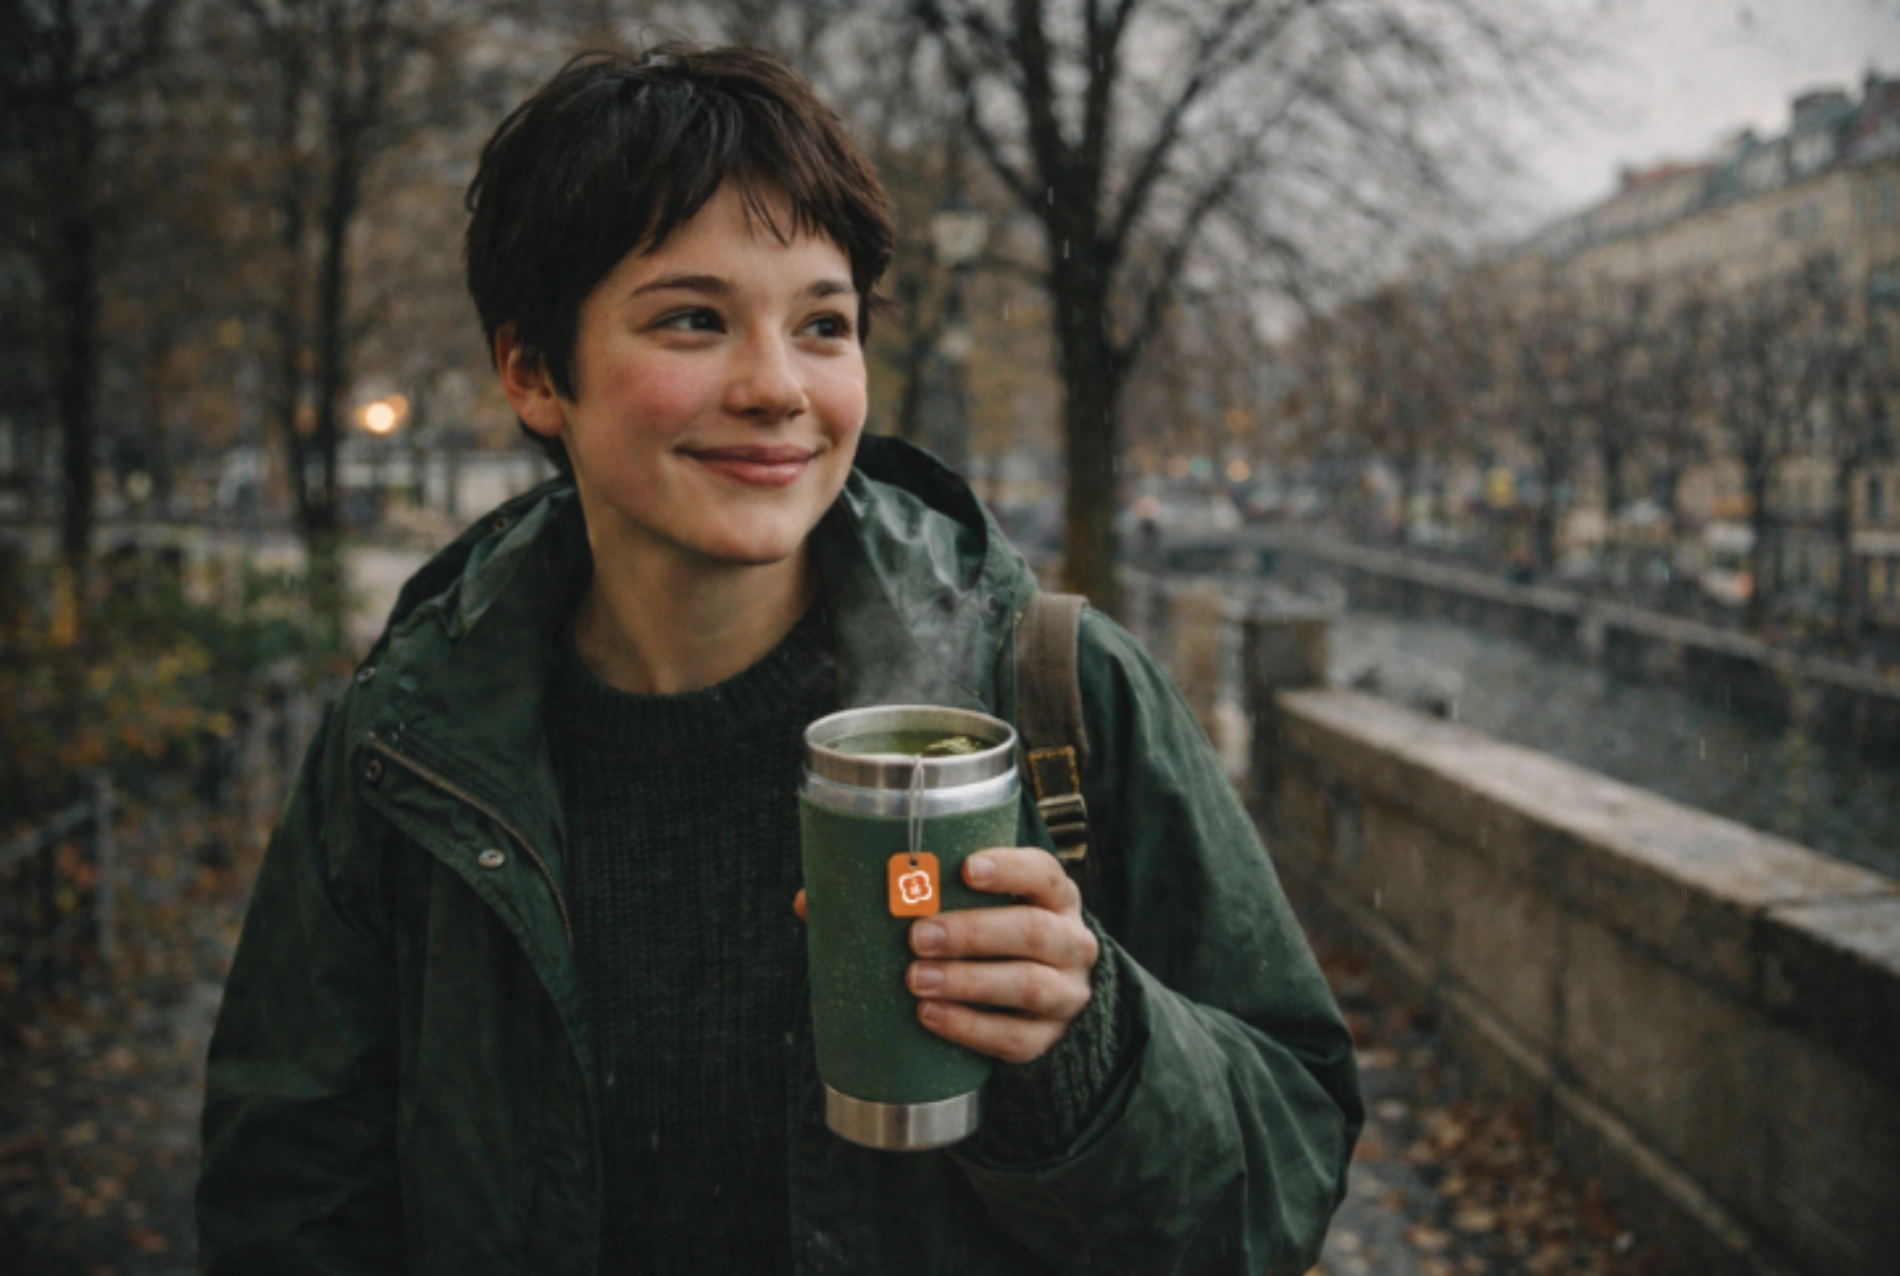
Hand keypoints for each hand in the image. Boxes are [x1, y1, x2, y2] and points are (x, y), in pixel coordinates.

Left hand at [908, 848, 1098, 1064]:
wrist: (1043, 1001)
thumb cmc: (1004, 937)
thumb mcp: (999, 907)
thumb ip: (963, 895)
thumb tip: (904, 885)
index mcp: (1059, 900)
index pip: (1045, 875)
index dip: (1009, 870)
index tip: (966, 869)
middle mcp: (1073, 944)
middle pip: (1034, 931)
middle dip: (972, 932)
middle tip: (919, 936)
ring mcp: (1067, 994)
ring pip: (1028, 986)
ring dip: (967, 981)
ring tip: (917, 979)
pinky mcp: (1051, 1038)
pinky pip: (1014, 1037)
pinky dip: (968, 1026)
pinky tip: (929, 1013)